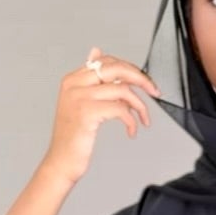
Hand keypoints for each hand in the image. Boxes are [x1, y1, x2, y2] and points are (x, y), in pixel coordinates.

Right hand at [43, 47, 162, 183]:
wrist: (61, 162)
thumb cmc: (73, 137)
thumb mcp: (80, 102)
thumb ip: (91, 79)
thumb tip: (96, 52)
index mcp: (73, 79)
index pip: (107, 62)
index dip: (129, 70)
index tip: (144, 82)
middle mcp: (74, 84)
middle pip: (116, 69)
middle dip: (141, 79)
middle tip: (154, 91)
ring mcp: (79, 98)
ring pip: (122, 90)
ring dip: (139, 105)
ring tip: (143, 118)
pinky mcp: (87, 113)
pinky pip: (120, 109)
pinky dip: (131, 120)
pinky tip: (131, 130)